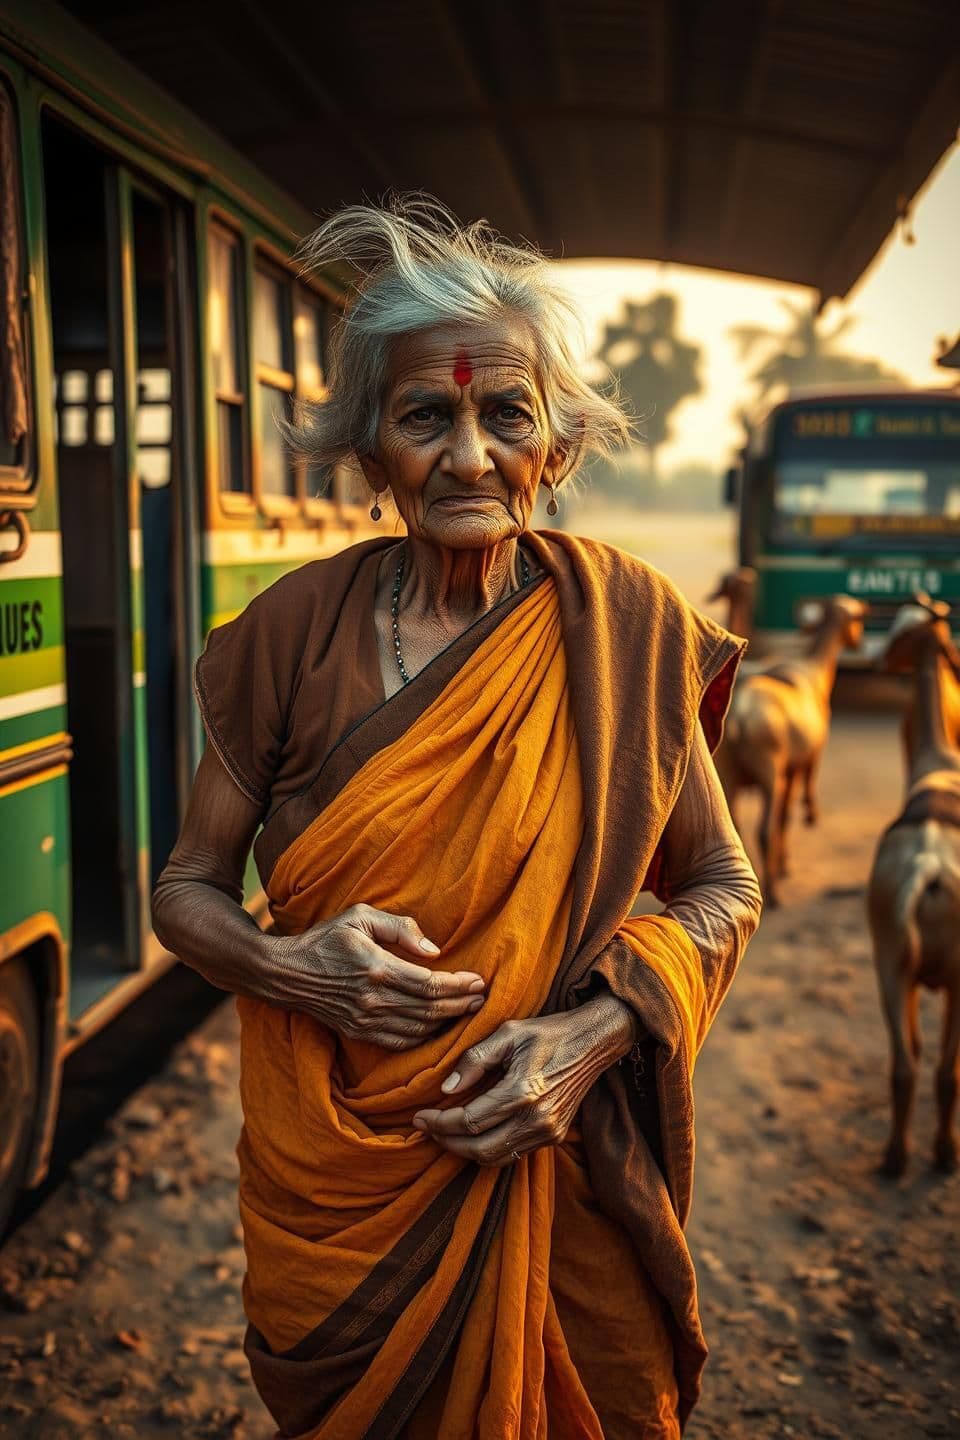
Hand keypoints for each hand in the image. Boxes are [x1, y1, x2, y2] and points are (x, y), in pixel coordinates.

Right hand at [267, 903, 484, 1049]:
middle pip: (430, 1010)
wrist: (286, 973)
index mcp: (377, 969)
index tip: (479, 980)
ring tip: (468, 1011)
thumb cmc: (325, 939)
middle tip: (482, 998)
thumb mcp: (359, 916)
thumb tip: (434, 950)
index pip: (430, 984)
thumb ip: (399, 928)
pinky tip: (438, 1027)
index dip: (458, 985)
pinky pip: (400, 1042)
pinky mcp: (358, 1033)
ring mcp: (365, 1021)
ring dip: (447, 1022)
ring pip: (419, 1030)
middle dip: (461, 1005)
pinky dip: (424, 1038)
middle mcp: (373, 1000)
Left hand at [412, 994, 635, 1164]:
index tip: (420, 1116)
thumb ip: (474, 1060)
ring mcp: (548, 1132)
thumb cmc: (548, 1033)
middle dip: (447, 1142)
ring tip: (446, 1132)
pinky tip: (475, 1133)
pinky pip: (513, 1154)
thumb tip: (447, 1088)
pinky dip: (489, 1149)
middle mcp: (536, 1119)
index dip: (439, 1123)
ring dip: (465, 1150)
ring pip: (495, 1158)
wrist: (593, 1042)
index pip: (469, 1122)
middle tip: (428, 1127)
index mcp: (522, 1091)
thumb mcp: (508, 1033)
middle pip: (479, 1149)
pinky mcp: (554, 1136)